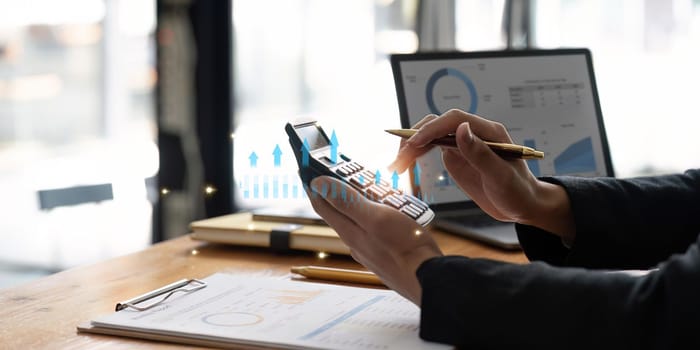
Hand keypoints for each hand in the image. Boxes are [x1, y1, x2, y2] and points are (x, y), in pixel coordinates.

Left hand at [306, 176, 441, 305]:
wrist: (428, 280)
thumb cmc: (405, 248)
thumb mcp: (375, 216)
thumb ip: (346, 201)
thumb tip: (318, 184)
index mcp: (350, 232)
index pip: (322, 205)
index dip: (313, 186)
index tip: (306, 171)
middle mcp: (356, 243)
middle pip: (340, 212)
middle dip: (340, 191)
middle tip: (344, 173)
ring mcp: (370, 251)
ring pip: (359, 221)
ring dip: (362, 203)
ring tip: (374, 189)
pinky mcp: (385, 255)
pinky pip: (375, 231)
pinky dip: (378, 217)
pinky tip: (392, 214)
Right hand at [389, 109, 574, 239]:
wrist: (522, 205)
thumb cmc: (518, 191)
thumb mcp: (501, 176)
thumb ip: (480, 153)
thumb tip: (460, 129)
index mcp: (488, 132)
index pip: (454, 120)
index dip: (432, 128)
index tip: (415, 143)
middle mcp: (473, 133)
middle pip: (437, 125)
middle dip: (415, 138)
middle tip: (399, 160)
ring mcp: (462, 144)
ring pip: (430, 136)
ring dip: (410, 147)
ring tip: (396, 166)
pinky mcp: (455, 156)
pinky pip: (430, 149)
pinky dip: (415, 155)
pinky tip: (403, 165)